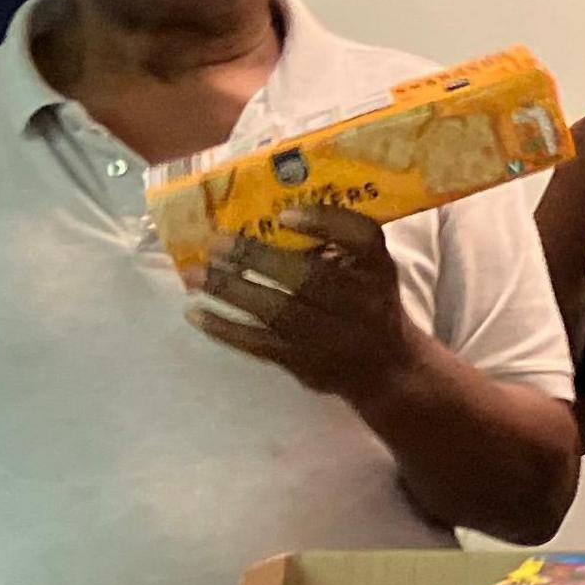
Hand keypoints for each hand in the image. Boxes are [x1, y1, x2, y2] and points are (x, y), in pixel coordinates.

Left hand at [191, 206, 423, 400]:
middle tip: (215, 243)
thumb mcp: (371, 270)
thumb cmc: (369, 304)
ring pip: (279, 313)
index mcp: (378, 270)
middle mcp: (363, 303)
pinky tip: (196, 313)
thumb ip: (338, 245)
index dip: (326, 223)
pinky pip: (263, 346)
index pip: (363, 239)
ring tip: (195, 274)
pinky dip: (227, 329)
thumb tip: (268, 216)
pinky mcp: (309, 365)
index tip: (284, 214)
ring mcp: (335, 339)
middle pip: (311, 278)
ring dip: (232, 291)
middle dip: (258, 258)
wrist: (389, 370)